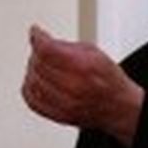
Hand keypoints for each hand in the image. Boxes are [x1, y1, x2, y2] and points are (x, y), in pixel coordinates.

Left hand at [22, 25, 143, 145]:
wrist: (118, 107)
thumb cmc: (108, 80)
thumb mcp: (93, 52)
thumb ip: (65, 45)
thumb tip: (42, 39)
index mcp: (84, 67)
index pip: (48, 50)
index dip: (38, 38)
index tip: (35, 32)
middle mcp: (74, 87)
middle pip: (38, 64)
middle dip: (37, 53)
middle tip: (42, 49)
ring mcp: (65, 104)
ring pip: (32, 82)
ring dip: (32, 70)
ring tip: (41, 65)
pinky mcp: (58, 116)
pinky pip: (32, 100)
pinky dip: (29, 88)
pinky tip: (37, 81)